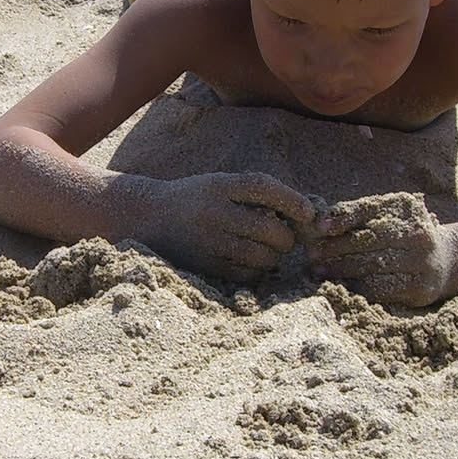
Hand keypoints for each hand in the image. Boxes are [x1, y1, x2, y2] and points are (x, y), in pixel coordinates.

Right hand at [146, 172, 312, 283]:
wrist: (148, 217)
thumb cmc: (195, 199)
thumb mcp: (218, 184)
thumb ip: (253, 194)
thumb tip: (302, 214)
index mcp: (217, 186)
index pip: (263, 187)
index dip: (292, 200)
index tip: (309, 213)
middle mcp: (212, 212)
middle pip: (269, 229)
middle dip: (287, 236)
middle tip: (285, 236)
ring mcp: (208, 242)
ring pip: (262, 256)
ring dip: (275, 255)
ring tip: (270, 249)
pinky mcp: (204, 266)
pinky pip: (247, 274)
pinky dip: (258, 270)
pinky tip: (253, 261)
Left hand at [308, 194, 456, 307]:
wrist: (446, 260)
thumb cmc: (403, 235)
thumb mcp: (388, 216)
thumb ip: (359, 216)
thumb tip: (320, 225)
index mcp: (406, 207)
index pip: (369, 209)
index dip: (343, 218)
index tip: (320, 229)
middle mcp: (418, 231)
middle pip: (368, 239)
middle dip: (336, 247)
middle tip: (311, 254)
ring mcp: (421, 260)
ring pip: (372, 265)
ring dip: (340, 269)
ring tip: (319, 270)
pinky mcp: (419, 287)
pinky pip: (381, 288)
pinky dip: (356, 287)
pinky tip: (340, 285)